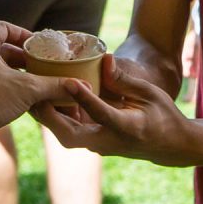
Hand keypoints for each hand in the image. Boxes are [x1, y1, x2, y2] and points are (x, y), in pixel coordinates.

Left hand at [0, 22, 74, 156]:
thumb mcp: (27, 89)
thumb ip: (53, 85)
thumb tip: (78, 85)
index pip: (4, 27)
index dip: (23, 34)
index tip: (37, 46)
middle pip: (1, 49)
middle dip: (22, 57)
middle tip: (40, 65)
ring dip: (15, 73)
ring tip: (34, 82)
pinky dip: (4, 86)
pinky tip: (20, 99)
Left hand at [31, 54, 193, 166]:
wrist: (168, 145)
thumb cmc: (162, 114)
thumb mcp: (149, 93)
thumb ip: (124, 79)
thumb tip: (104, 58)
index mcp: (127, 128)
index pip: (101, 114)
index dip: (84, 98)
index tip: (68, 81)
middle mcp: (108, 141)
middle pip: (71, 135)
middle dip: (49, 116)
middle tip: (33, 92)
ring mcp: (98, 145)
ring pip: (65, 135)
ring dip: (48, 115)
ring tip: (33, 89)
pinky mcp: (92, 142)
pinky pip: (69, 130)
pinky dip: (57, 115)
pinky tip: (47, 94)